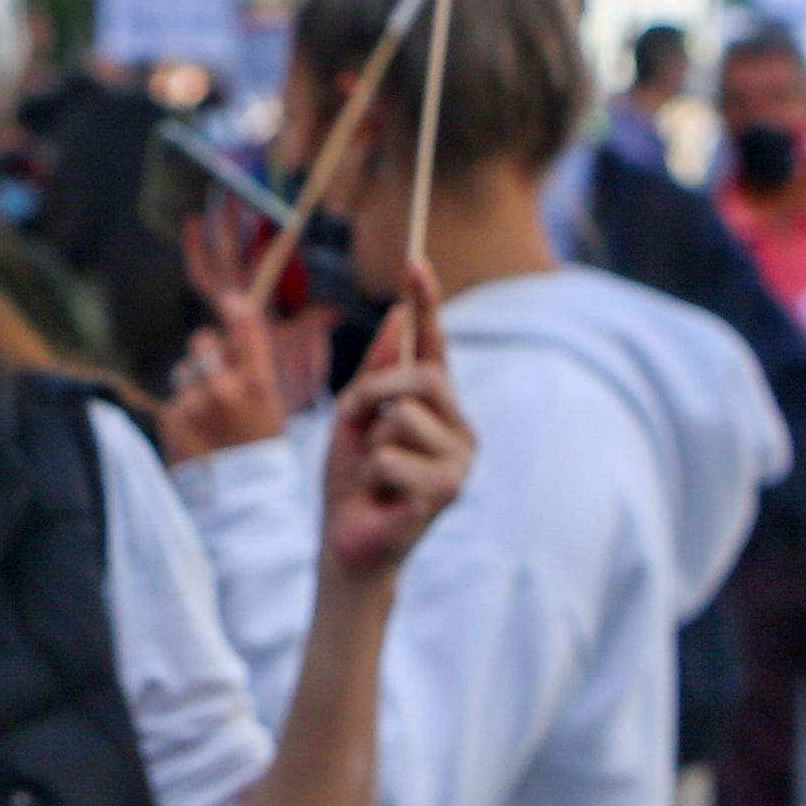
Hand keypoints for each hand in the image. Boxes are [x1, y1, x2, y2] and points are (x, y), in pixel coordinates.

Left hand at [164, 212, 318, 461]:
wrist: (242, 504)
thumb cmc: (265, 457)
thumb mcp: (277, 408)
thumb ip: (259, 369)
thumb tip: (283, 324)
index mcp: (257, 384)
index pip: (243, 326)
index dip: (235, 308)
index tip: (230, 300)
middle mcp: (224, 388)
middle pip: (203, 342)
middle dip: (207, 355)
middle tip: (217, 379)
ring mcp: (194, 403)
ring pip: (185, 371)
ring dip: (193, 385)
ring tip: (208, 416)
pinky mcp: (171, 419)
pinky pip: (174, 400)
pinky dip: (183, 412)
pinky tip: (197, 435)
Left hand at [318, 265, 471, 584]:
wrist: (347, 544)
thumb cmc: (351, 482)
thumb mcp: (355, 418)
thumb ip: (377, 373)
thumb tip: (397, 316)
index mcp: (438, 407)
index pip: (434, 346)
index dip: (425, 303)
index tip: (414, 262)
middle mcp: (458, 428)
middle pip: (419, 377)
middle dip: (372, 396)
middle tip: (355, 428)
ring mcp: (458, 460)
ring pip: (402, 417)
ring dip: (368, 443)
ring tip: (371, 472)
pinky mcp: (448, 491)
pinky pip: (391, 458)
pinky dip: (369, 475)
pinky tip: (379, 496)